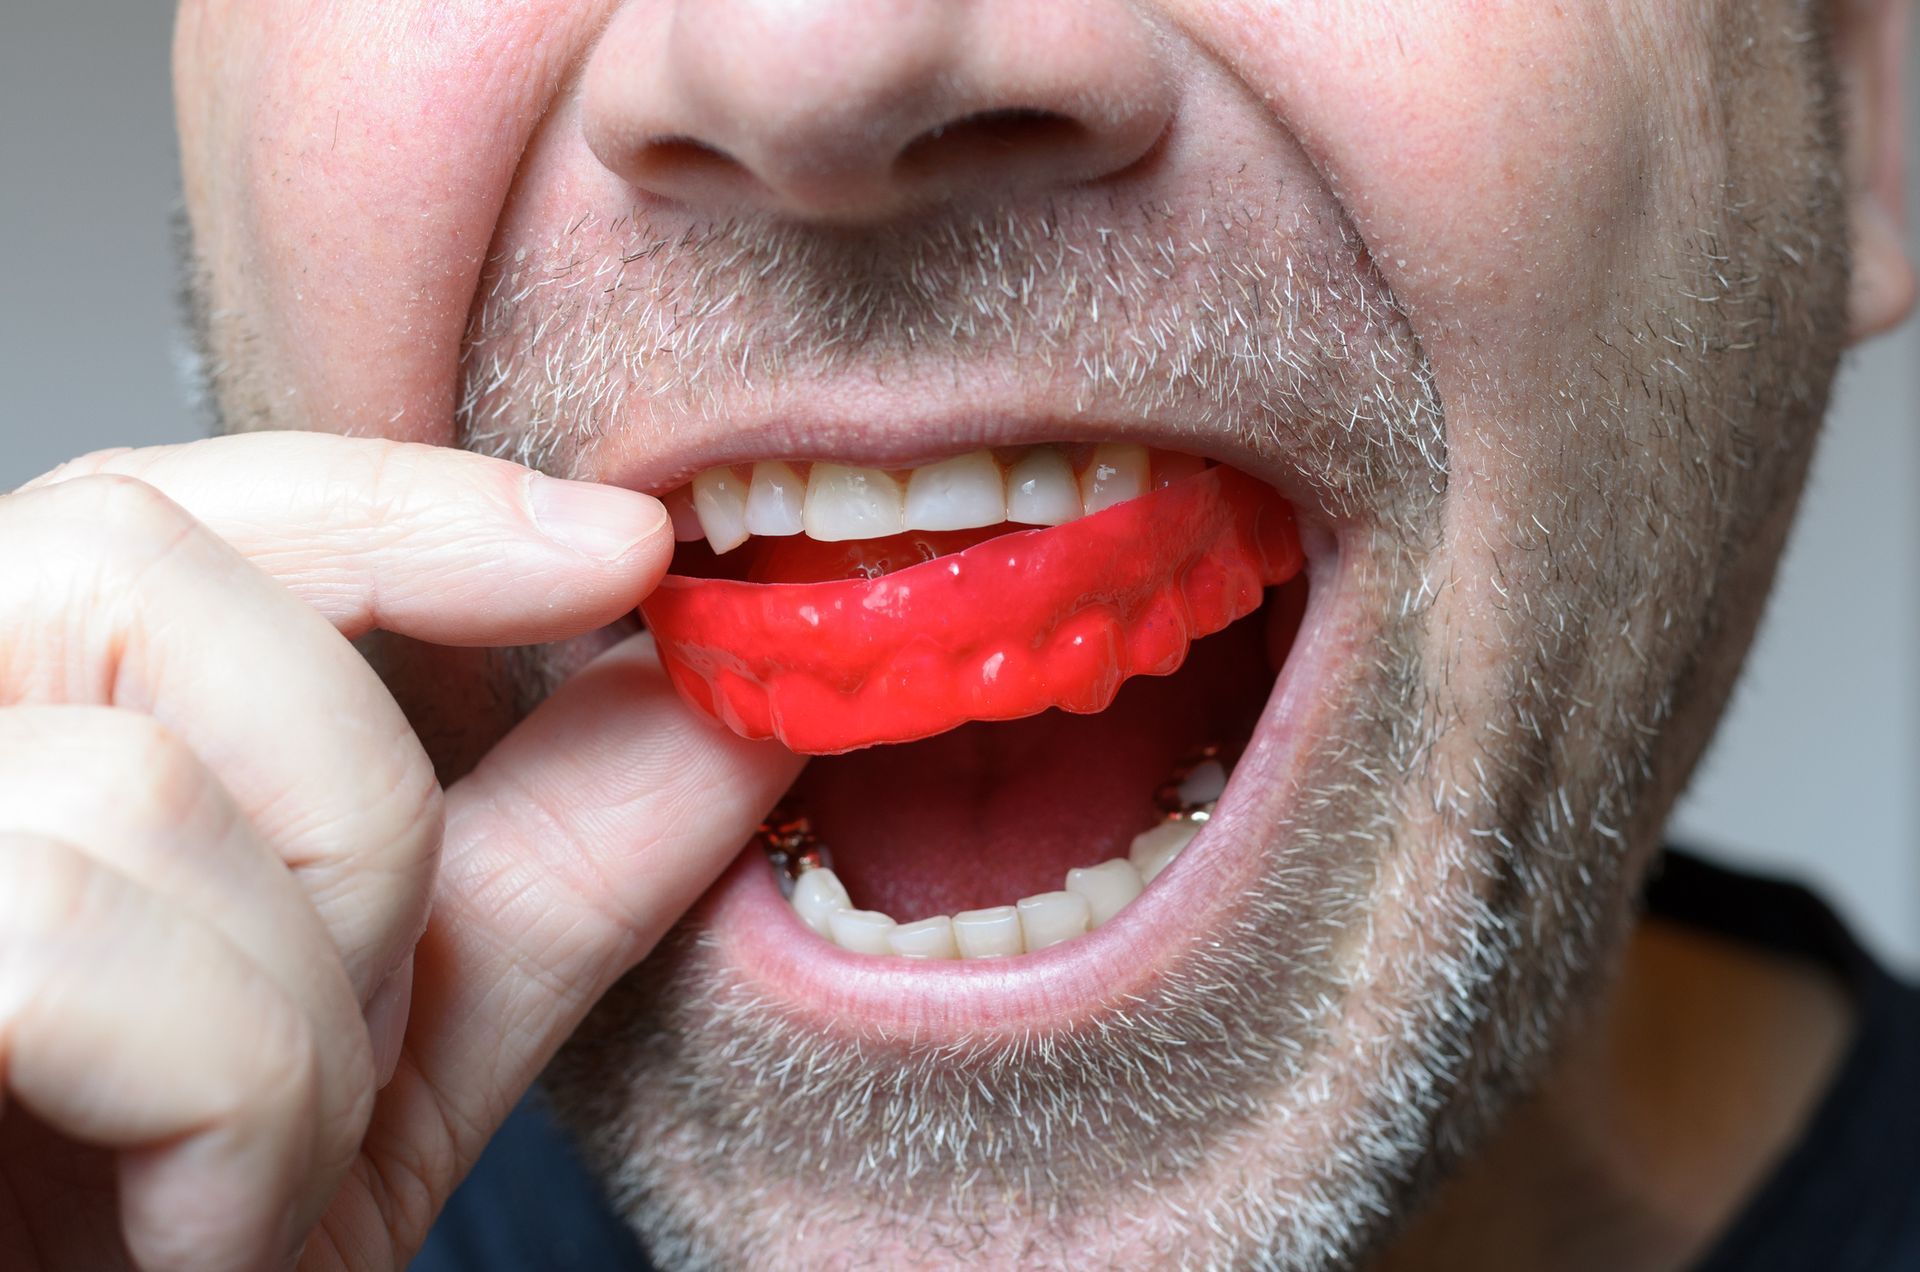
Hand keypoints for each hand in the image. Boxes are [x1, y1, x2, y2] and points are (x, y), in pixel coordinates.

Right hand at [0, 434, 801, 1270]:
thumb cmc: (152, 1246)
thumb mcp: (388, 1042)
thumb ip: (547, 859)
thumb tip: (723, 707)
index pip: (167, 501)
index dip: (402, 499)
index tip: (627, 550)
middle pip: (141, 568)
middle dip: (352, 811)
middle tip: (359, 1020)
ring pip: (137, 785)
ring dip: (295, 1028)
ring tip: (251, 1177)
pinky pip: (61, 941)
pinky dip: (221, 1112)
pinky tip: (190, 1229)